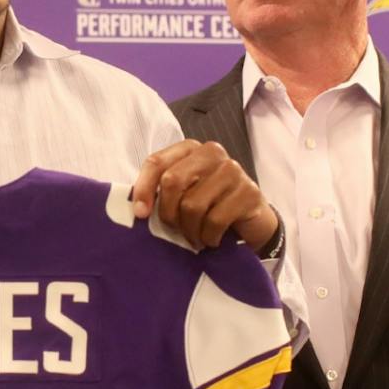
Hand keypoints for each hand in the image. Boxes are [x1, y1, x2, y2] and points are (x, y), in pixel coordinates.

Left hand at [130, 140, 279, 251]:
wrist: (251, 221)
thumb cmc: (210, 206)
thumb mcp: (183, 194)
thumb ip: (162, 191)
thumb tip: (138, 209)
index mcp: (190, 149)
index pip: (156, 162)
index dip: (144, 189)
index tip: (140, 214)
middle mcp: (212, 153)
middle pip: (173, 182)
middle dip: (168, 213)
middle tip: (175, 228)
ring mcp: (233, 170)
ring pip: (193, 205)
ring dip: (190, 230)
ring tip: (195, 236)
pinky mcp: (249, 192)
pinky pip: (215, 220)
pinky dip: (208, 237)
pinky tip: (211, 239)